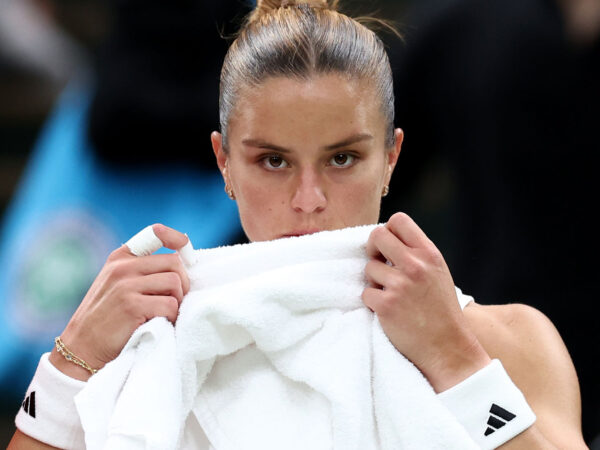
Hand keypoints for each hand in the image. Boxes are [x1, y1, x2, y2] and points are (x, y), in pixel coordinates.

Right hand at [49, 224, 189, 379]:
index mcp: (120, 258)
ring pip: (175, 282)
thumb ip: (141, 271)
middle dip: (183, 282)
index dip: (177, 238)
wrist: (81, 348)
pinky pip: (170, 305)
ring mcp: (126, 285)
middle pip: (174, 262)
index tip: (187, 249)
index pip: (155, 233)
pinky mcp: (132, 306)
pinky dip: (171, 317)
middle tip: (177, 300)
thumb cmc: (106, 319)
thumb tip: (183, 263)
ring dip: (177, 301)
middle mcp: (122, 267)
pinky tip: (159, 324)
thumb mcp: (117, 284)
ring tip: (165, 313)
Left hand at [362, 213, 490, 391]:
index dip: (387, 230)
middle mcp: (416, 265)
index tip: (388, 247)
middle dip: (372, 249)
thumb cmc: (441, 311)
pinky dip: (373, 302)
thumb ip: (416, 255)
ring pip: (369, 267)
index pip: (399, 220)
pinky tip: (389, 312)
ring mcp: (400, 285)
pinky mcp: (386, 305)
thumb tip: (386, 239)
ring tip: (392, 296)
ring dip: (374, 281)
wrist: (448, 348)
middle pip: (376, 235)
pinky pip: (366, 293)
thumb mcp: (437, 273)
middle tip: (379, 264)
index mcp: (430, 254)